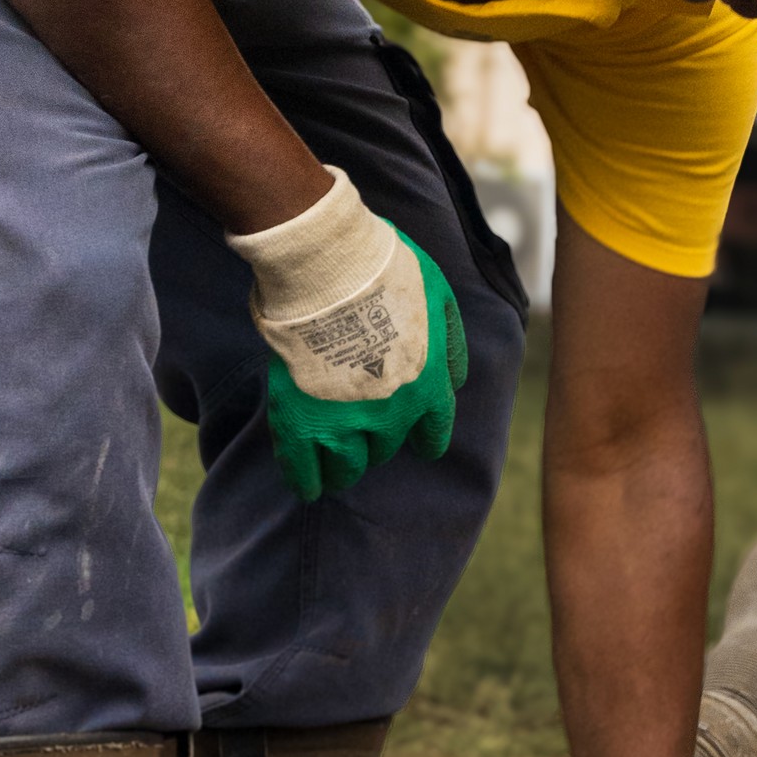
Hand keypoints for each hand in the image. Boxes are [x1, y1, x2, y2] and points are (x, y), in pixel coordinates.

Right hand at [230, 168, 467, 500]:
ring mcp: (344, 424)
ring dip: (345, 466)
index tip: (418, 443)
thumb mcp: (440, 299)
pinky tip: (308, 488)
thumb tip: (456, 379)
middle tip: (362, 424)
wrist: (329, 268)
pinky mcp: (300, 423)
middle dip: (377, 438)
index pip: (433, 434)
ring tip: (336, 465)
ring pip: (348, 467)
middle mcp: (392, 416)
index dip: (424, 439)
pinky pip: (303, 469)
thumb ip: (450, 344)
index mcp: (428, 389)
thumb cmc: (387, 272)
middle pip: (386, 448)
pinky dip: (306, 482)